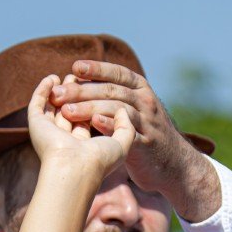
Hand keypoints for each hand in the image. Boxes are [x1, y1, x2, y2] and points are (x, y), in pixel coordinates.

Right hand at [26, 74, 134, 178]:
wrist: (76, 169)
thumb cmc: (99, 160)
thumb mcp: (121, 144)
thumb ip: (125, 126)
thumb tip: (122, 109)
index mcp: (82, 145)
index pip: (86, 120)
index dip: (92, 106)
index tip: (99, 91)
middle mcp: (65, 139)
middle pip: (69, 112)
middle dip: (76, 96)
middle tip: (84, 79)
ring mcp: (49, 132)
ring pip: (53, 107)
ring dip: (60, 91)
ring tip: (70, 75)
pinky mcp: (36, 124)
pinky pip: (37, 104)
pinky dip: (42, 90)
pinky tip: (52, 78)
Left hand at [50, 60, 218, 219]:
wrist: (174, 164)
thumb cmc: (147, 133)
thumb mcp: (136, 108)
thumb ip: (114, 97)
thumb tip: (79, 84)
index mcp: (141, 89)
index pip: (117, 73)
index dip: (96, 68)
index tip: (75, 67)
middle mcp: (145, 101)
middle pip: (111, 90)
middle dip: (82, 90)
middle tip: (57, 93)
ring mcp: (147, 122)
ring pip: (116, 109)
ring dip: (89, 108)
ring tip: (65, 111)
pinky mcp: (146, 143)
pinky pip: (126, 132)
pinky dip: (109, 126)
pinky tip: (92, 124)